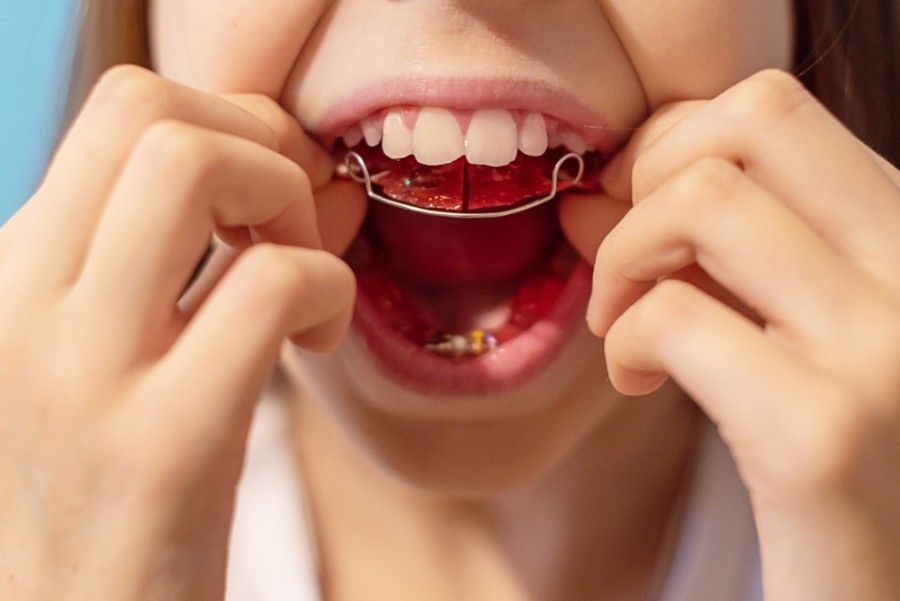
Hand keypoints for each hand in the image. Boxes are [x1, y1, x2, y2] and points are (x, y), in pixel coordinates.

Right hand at [0, 65, 364, 599]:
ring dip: (286, 204)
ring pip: (194, 166)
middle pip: (151, 111)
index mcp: (14, 275)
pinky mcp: (160, 444)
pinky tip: (316, 345)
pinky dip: (325, 290)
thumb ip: (205, 253)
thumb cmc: (118, 486)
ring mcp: (78, 371)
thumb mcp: (126, 350)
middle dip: (259, 144)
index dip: (229, 121)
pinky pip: (269, 284)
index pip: (123, 105)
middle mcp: (21, 305)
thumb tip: (325, 176)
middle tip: (289, 226)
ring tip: (300, 283)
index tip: (273, 191)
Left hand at [560, 69, 899, 600]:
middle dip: (649, 175)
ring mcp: (887, 346)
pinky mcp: (823, 433)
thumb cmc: (837, 462)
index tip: (639, 212)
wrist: (883, 582)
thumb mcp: (777, 327)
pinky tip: (636, 381)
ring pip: (706, 200)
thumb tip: (586, 193)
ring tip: (624, 326)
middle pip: (750, 122)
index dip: (674, 147)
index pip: (775, 110)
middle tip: (629, 262)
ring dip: (625, 259)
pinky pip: (673, 317)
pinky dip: (625, 339)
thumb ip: (694, 254)